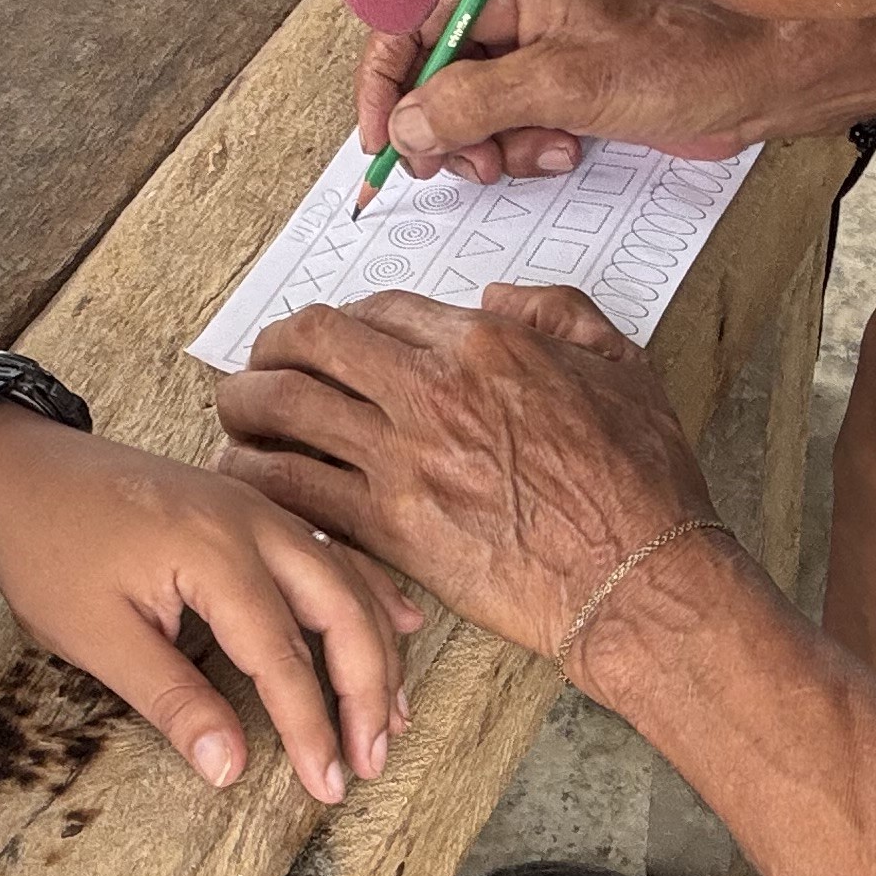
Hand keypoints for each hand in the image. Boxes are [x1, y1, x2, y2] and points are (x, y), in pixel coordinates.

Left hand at [0, 407, 421, 803]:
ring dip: (376, 647)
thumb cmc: (46, 548)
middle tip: (373, 760)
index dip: (312, 728)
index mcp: (214, 553)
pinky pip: (329, 550)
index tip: (330, 786)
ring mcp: (256, 509)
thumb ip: (171, 701)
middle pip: (341, 610)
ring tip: (394, 715)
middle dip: (368, 690)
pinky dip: (369, 591)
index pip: (284, 658)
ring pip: (345, 578)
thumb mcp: (95, 637)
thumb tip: (229, 768)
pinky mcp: (249, 508)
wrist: (16, 468)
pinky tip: (401, 620)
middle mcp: (252, 523)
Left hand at [213, 286, 716, 664]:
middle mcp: (433, 393)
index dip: (341, 320)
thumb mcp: (624, 366)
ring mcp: (405, 462)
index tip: (327, 339)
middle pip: (311, 344)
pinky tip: (246, 480)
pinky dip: (258, 478)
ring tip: (234, 416)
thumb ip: (560, 314)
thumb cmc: (641, 483)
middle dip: (272, 348)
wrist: (639, 580)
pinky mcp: (390, 529)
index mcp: (484, 346)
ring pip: (285, 411)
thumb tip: (501, 295)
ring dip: (244, 406)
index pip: (376, 310)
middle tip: (259, 365)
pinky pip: (295, 491)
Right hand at [356, 0, 875, 179]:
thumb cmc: (692, 57)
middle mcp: (527, 5)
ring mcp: (555, 45)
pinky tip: (565, 155)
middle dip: (447, 126)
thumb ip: (475, 101)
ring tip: (538, 159)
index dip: (386, 86)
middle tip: (474, 171)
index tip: (383, 147)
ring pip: (480, 104)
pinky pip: (524, 120)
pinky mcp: (584, 83)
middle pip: (441, 70)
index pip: (413, 23)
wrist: (783, 71)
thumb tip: (407, 125)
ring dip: (493, 144)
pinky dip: (529, 147)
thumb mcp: (569, 84)